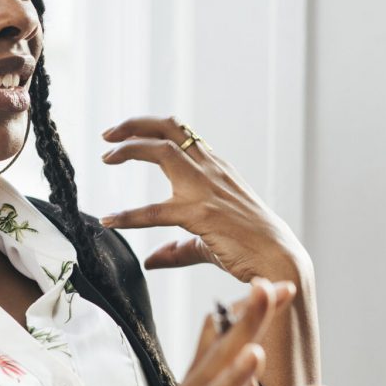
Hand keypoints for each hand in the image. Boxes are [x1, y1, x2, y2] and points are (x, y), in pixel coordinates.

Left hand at [99, 115, 307, 284]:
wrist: (278, 257)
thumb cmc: (251, 247)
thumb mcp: (209, 240)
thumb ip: (178, 248)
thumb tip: (152, 259)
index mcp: (217, 169)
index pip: (182, 133)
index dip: (151, 128)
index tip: (126, 134)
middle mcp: (211, 170)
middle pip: (169, 129)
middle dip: (135, 125)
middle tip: (107, 135)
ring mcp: (206, 189)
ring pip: (163, 151)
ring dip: (130, 148)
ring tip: (107, 156)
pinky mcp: (201, 214)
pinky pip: (155, 211)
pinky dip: (129, 215)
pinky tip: (111, 220)